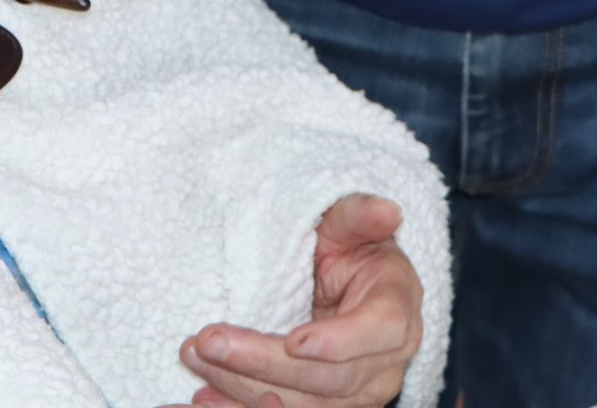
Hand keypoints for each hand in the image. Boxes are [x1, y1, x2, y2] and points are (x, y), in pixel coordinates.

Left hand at [170, 193, 422, 407]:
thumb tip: (387, 209)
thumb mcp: (351, 224)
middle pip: (329, 379)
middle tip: (211, 341)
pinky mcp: (323, 406)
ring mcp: (355, 394)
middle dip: (265, 364)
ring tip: (200, 362)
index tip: (294, 341)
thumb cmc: (349, 249)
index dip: (338, 342)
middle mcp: (383, 365)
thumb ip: (360, 216)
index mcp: (396, 313)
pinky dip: (240, 407)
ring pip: (304, 405)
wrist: (347, 285)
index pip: (377, 333)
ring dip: (244, 389)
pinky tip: (205, 399)